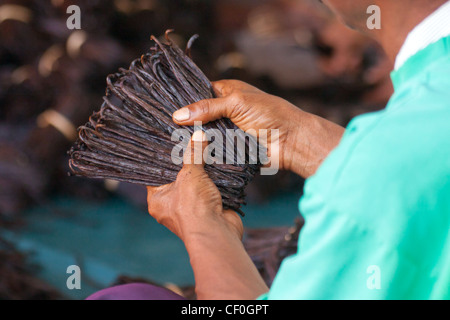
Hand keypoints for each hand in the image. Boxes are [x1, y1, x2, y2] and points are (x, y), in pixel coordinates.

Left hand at [147, 130, 242, 242]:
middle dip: (187, 162)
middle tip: (190, 141)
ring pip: (196, 183)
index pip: (155, 174)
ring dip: (203, 171)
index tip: (170, 141)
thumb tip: (198, 135)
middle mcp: (171, 205)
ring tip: (206, 148)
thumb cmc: (193, 208)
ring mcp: (191, 208)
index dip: (163, 158)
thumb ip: (193, 153)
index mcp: (157, 199)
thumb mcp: (190, 174)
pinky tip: (219, 164)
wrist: (217, 233)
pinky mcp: (209, 208)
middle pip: (178, 177)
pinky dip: (216, 180)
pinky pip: (210, 189)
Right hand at [173, 80, 343, 177]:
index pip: (199, 93)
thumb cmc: (270, 114)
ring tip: (167, 140)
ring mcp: (227, 130)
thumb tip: (178, 114)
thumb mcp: (236, 103)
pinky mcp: (229, 148)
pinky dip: (202, 151)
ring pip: (203, 134)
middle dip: (185, 121)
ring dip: (193, 138)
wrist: (290, 141)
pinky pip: (211, 149)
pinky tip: (184, 152)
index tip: (164, 106)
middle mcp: (225, 110)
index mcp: (227, 92)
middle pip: (198, 116)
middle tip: (161, 126)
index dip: (184, 100)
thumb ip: (207, 108)